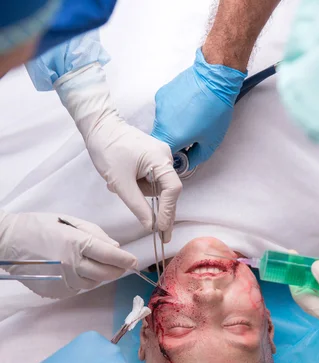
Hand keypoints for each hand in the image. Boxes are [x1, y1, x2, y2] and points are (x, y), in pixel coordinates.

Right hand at [0, 212, 136, 298]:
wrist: (7, 242)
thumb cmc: (37, 226)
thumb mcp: (68, 221)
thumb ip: (94, 233)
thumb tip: (115, 248)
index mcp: (75, 243)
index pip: (109, 255)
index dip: (125, 259)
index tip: (134, 261)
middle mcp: (71, 265)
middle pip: (105, 274)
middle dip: (117, 269)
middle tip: (122, 265)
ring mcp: (63, 281)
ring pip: (93, 283)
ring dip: (99, 275)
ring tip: (92, 263)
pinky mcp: (55, 291)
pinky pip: (77, 288)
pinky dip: (82, 281)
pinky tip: (75, 270)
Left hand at [55, 63, 181, 241]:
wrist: (99, 126)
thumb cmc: (108, 150)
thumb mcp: (121, 183)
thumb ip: (138, 206)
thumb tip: (151, 226)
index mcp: (161, 160)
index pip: (172, 190)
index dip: (168, 211)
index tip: (162, 229)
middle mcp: (165, 157)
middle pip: (167, 191)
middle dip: (157, 209)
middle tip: (159, 234)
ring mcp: (160, 157)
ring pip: (157, 187)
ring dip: (140, 192)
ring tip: (119, 184)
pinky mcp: (153, 158)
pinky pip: (151, 180)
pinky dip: (139, 185)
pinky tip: (124, 181)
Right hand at [151, 49, 245, 168]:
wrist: (215, 76)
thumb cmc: (215, 109)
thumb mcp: (211, 141)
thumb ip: (196, 157)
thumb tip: (187, 162)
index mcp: (171, 136)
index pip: (163, 156)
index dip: (172, 158)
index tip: (181, 156)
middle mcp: (160, 121)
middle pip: (161, 139)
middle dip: (173, 141)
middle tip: (189, 137)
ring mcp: (159, 106)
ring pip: (162, 123)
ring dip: (173, 125)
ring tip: (190, 118)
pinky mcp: (162, 93)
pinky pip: (164, 109)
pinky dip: (173, 111)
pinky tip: (186, 106)